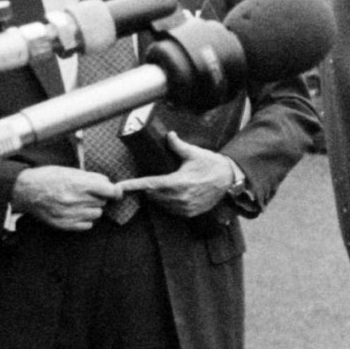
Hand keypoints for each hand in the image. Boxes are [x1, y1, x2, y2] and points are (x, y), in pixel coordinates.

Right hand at [11, 165, 120, 230]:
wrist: (24, 190)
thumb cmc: (47, 177)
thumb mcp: (70, 171)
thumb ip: (92, 178)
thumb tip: (110, 185)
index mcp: (79, 184)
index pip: (110, 191)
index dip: (115, 191)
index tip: (115, 192)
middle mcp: (76, 200)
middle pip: (103, 202)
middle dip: (98, 198)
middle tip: (85, 193)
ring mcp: (70, 214)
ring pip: (96, 214)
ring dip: (92, 209)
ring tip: (78, 202)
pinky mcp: (64, 225)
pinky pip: (87, 225)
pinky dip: (84, 220)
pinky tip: (75, 212)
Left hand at [116, 135, 240, 217]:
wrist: (230, 180)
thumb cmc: (212, 165)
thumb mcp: (195, 153)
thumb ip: (178, 146)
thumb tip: (168, 135)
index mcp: (178, 182)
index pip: (149, 184)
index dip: (132, 186)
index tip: (120, 187)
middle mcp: (179, 197)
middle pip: (152, 195)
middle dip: (146, 189)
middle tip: (143, 182)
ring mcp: (185, 207)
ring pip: (160, 204)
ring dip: (156, 197)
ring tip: (159, 187)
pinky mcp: (190, 213)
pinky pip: (171, 210)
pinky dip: (167, 203)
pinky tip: (170, 195)